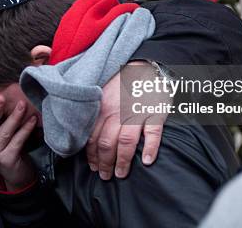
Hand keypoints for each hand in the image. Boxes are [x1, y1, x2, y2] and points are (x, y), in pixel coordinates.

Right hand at [0, 96, 37, 190]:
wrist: (17, 174)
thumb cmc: (11, 148)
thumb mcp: (2, 133)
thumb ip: (1, 119)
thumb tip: (9, 96)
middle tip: (1, 97)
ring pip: (4, 132)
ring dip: (14, 117)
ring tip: (22, 105)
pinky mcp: (7, 159)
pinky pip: (17, 141)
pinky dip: (26, 129)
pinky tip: (32, 120)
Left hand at [86, 62, 165, 179]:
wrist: (145, 66)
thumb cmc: (123, 83)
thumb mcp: (103, 94)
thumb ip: (97, 113)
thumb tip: (87, 135)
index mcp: (102, 108)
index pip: (92, 137)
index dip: (91, 155)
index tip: (92, 166)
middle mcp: (117, 112)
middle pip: (107, 143)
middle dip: (104, 163)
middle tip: (105, 176)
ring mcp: (136, 112)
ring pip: (126, 142)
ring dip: (123, 161)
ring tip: (121, 174)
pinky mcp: (155, 112)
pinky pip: (153, 133)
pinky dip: (150, 148)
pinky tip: (147, 161)